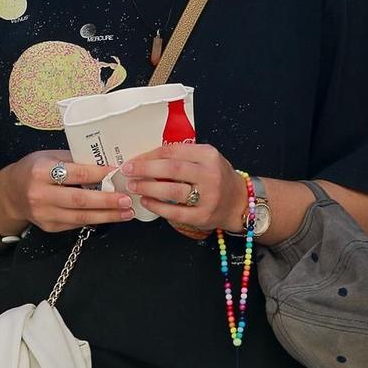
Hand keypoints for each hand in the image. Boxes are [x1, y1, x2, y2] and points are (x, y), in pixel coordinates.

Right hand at [0, 151, 131, 235]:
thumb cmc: (34, 169)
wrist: (11, 194)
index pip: (76, 173)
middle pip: (80, 200)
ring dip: (107, 215)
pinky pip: (76, 224)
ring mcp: (44, 213)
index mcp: (41, 171)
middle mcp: (41, 194)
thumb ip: (75, 162)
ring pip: (81, 217)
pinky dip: (95, 220)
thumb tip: (107, 165)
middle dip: (107, 201)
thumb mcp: (50, 157)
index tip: (118, 172)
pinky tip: (110, 216)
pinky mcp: (49, 227)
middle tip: (127, 199)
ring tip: (126, 212)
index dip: (100, 174)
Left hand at [119, 143, 242, 238]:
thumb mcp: (206, 159)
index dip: (149, 155)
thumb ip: (182, 156)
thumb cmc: (218, 178)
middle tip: (127, 171)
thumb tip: (146, 158)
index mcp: (208, 155)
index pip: (173, 151)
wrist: (240, 202)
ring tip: (133, 186)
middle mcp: (210, 175)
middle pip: (171, 169)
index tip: (133, 159)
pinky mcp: (202, 216)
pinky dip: (157, 206)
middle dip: (144, 169)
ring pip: (171, 190)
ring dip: (148, 187)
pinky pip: (174, 212)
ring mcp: (208, 197)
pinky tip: (146, 201)